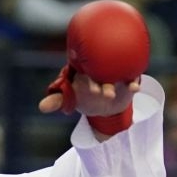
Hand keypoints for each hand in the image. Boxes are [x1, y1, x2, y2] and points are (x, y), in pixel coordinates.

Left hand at [42, 0, 150, 130]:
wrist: (104, 102)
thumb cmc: (84, 95)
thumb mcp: (70, 98)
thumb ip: (57, 101)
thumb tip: (42, 107)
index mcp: (86, 69)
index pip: (86, 69)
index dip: (89, 77)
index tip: (91, 89)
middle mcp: (101, 68)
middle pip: (104, 70)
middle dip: (105, 81)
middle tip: (106, 93)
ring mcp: (115, 73)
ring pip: (119, 73)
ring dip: (120, 81)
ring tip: (119, 94)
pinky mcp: (126, 78)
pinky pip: (132, 77)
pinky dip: (134, 82)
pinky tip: (135, 88)